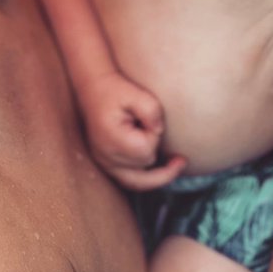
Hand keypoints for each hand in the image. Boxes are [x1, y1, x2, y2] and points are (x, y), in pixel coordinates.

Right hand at [81, 72, 185, 191]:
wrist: (93, 88)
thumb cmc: (115, 89)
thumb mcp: (137, 93)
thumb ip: (153, 111)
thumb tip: (158, 132)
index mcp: (111, 139)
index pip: (146, 151)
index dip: (154, 136)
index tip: (148, 119)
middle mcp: (105, 156)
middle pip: (143, 172)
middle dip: (154, 153)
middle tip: (173, 149)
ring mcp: (104, 163)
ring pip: (136, 183)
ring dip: (156, 176)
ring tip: (178, 164)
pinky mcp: (106, 163)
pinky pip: (129, 180)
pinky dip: (145, 177)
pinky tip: (161, 169)